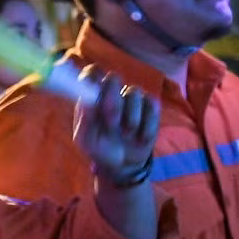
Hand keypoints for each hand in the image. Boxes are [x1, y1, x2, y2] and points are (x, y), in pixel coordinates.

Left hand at [72, 67, 159, 183]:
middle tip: (112, 121)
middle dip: (112, 97)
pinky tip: (141, 138)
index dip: (92, 76)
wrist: (122, 165)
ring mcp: (132, 99)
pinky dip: (147, 124)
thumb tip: (87, 102)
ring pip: (134, 92)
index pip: (91, 74)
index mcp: (92, 97)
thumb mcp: (86, 140)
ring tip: (126, 134)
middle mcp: (112, 93)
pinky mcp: (151, 108)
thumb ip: (85, 120)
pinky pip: (152, 105)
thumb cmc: (99, 149)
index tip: (94, 90)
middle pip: (113, 78)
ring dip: (131, 116)